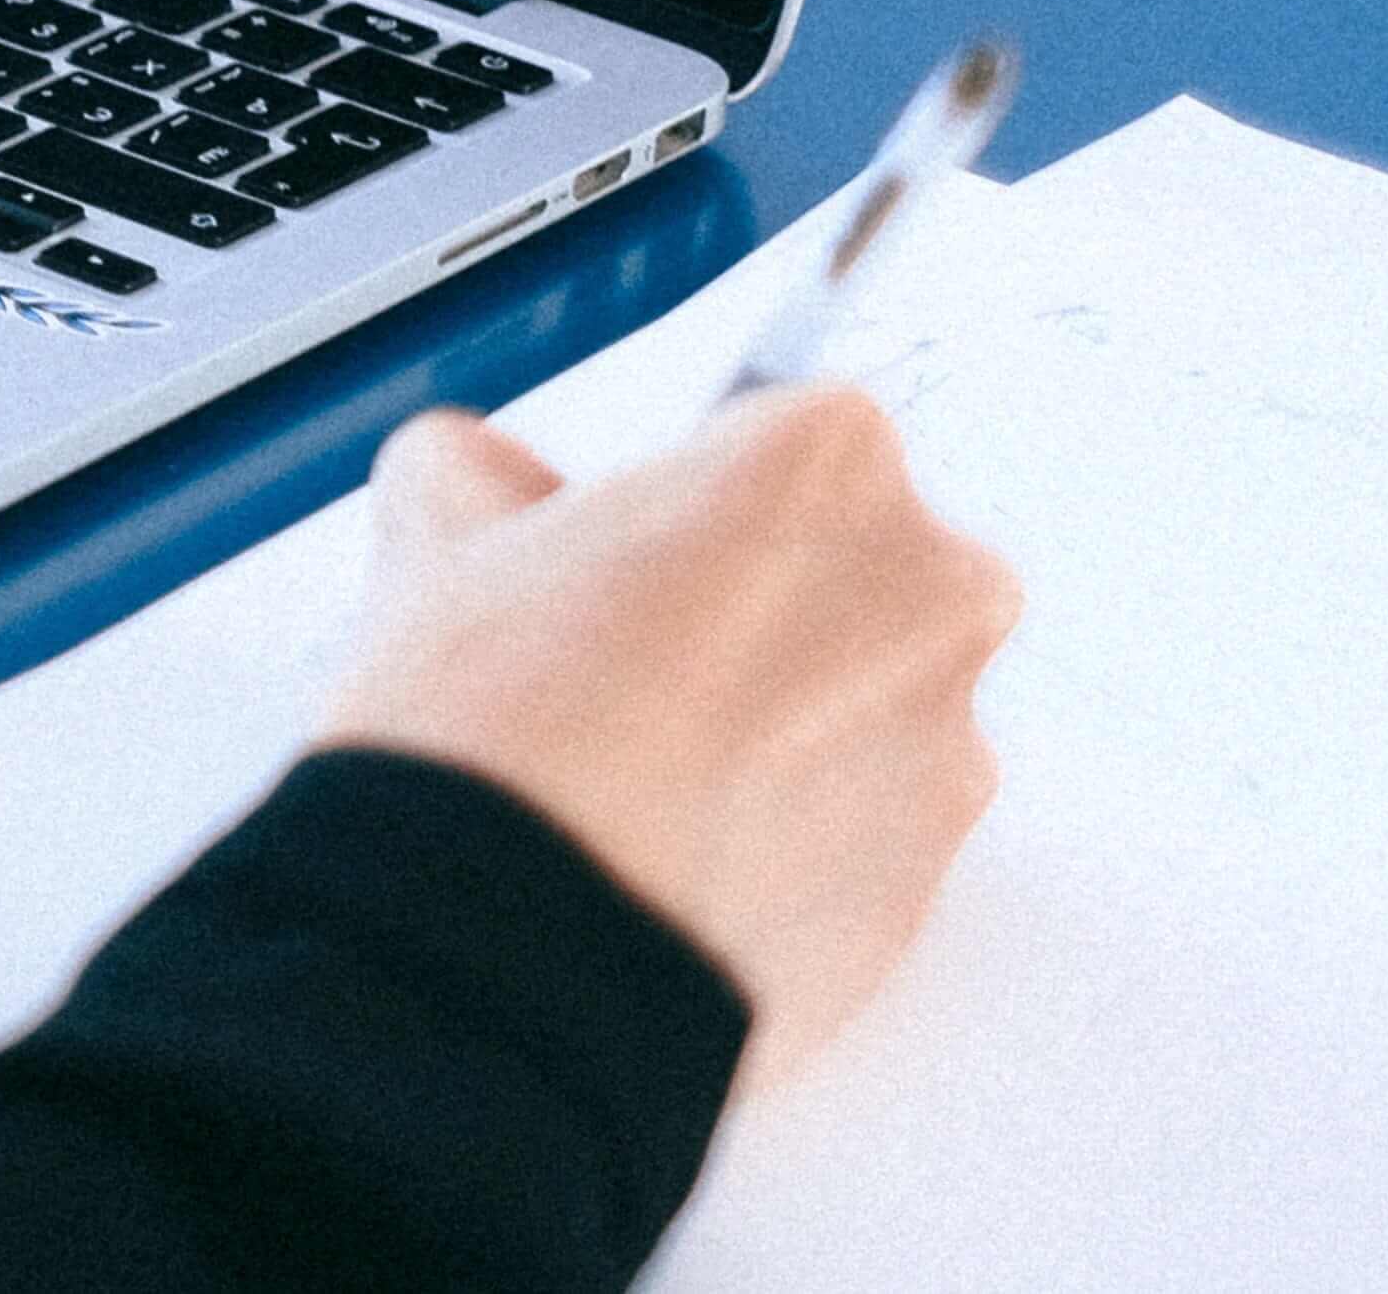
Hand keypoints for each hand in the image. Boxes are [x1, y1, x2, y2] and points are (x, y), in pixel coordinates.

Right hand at [319, 388, 1018, 1083]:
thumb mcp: (439, 521)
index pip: (777, 439)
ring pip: (858, 711)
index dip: (682, 501)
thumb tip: (492, 486)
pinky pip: (858, 838)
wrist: (513, 948)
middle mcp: (932, 592)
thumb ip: (487, 471)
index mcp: (831, 460)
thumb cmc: (495, 720)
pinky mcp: (931, 892)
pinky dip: (784, 843)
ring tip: (636, 783)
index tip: (621, 556)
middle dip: (759, 607)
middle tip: (625, 664)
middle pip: (850, 571)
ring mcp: (948, 752)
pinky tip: (668, 858)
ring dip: (775, 731)